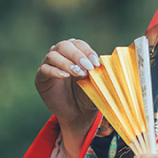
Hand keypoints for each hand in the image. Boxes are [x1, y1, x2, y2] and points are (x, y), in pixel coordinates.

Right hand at [35, 39, 99, 157]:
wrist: (80, 114)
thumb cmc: (91, 94)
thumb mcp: (98, 80)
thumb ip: (102, 68)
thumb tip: (116, 59)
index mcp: (76, 52)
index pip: (78, 43)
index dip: (87, 50)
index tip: (96, 62)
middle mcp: (61, 56)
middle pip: (64, 45)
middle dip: (77, 54)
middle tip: (88, 67)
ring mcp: (49, 66)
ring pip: (53, 55)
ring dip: (67, 63)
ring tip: (78, 73)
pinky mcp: (40, 79)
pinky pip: (44, 70)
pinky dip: (54, 71)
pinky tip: (65, 76)